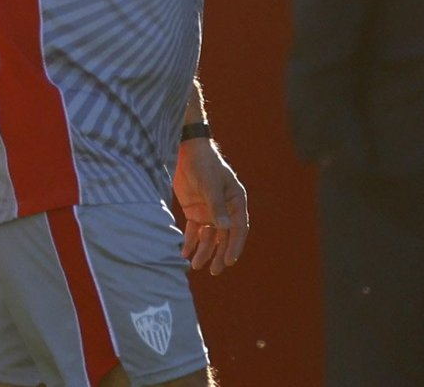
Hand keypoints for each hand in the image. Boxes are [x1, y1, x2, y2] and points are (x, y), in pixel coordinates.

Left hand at [174, 140, 247, 274]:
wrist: (185, 152)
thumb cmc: (204, 165)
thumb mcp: (211, 185)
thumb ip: (217, 207)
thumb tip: (226, 230)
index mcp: (236, 201)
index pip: (239, 228)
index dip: (235, 245)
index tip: (228, 261)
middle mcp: (225, 209)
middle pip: (225, 236)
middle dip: (219, 253)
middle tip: (214, 270)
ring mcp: (209, 211)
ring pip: (209, 237)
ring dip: (203, 251)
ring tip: (194, 265)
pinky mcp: (194, 211)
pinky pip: (194, 232)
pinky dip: (190, 242)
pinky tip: (184, 253)